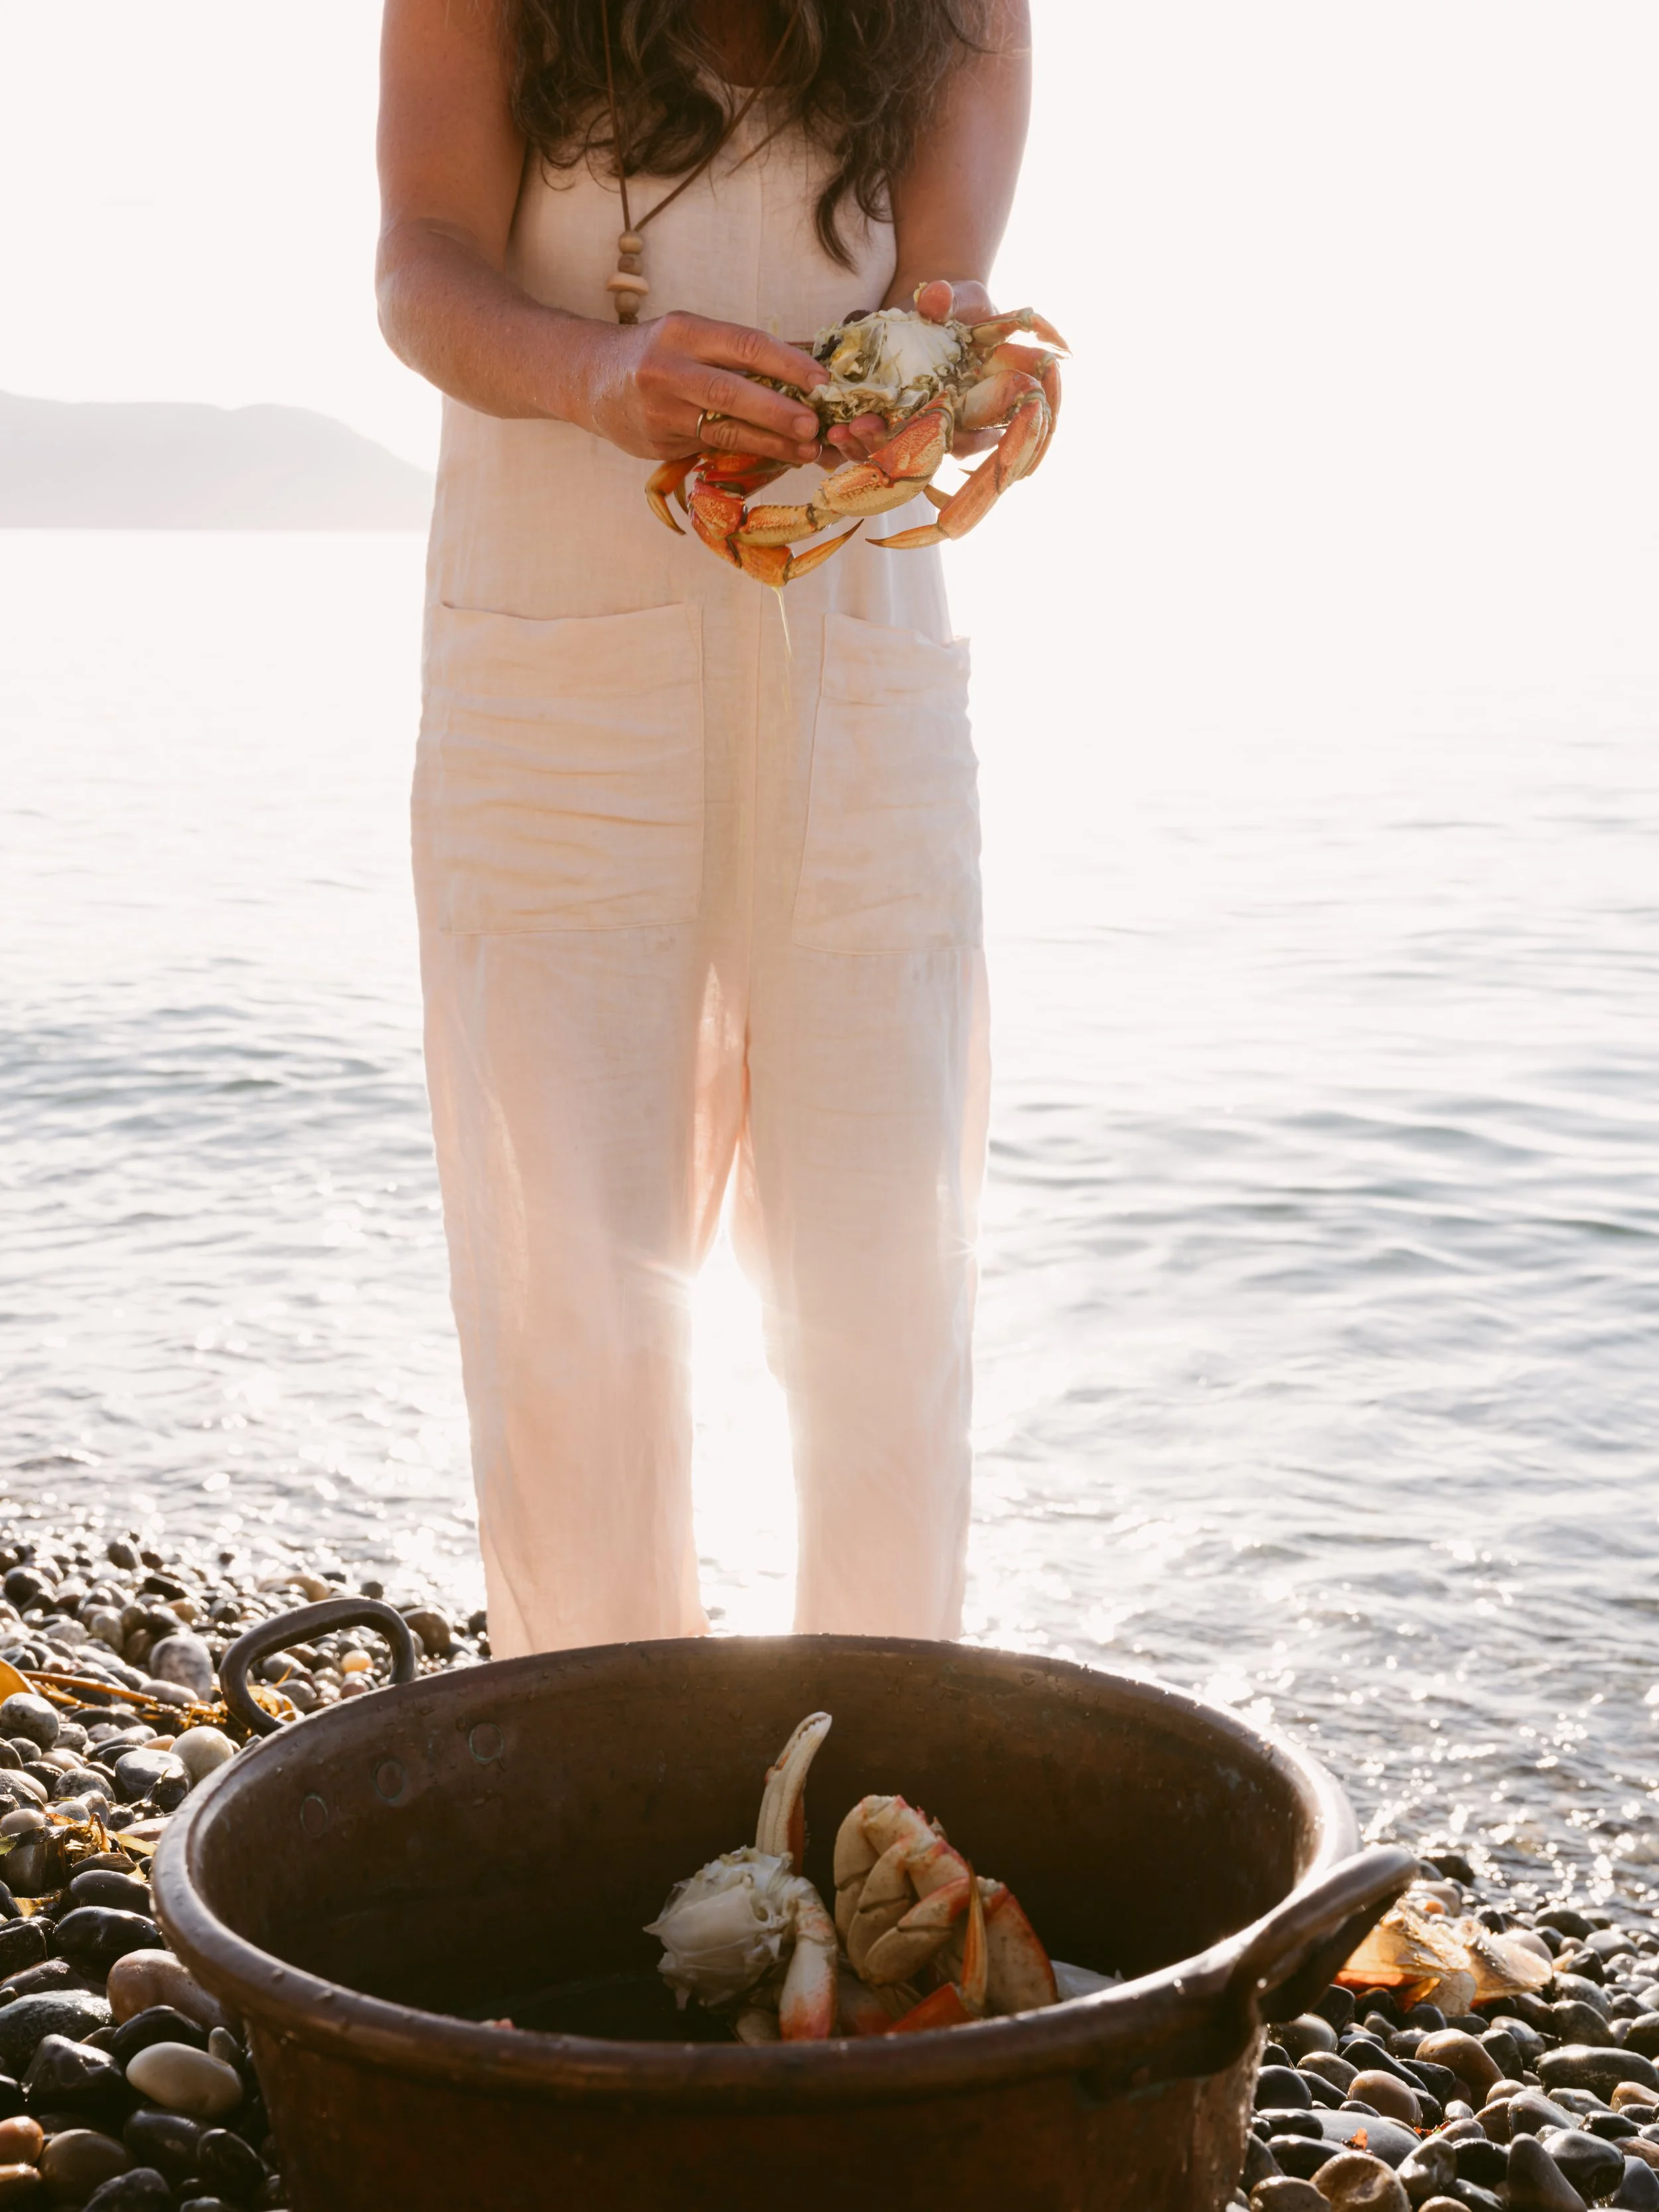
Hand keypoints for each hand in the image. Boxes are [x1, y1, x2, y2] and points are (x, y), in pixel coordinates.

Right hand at [583, 311, 827, 466]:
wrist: (592, 379)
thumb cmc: (657, 355)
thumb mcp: (690, 337)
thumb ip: (736, 352)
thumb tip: (804, 369)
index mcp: (684, 331)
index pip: (744, 344)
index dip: (787, 363)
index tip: (821, 381)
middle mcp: (668, 368)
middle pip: (732, 391)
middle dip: (778, 410)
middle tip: (814, 424)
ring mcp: (660, 409)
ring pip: (723, 428)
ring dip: (770, 441)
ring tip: (805, 449)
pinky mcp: (658, 442)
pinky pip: (710, 447)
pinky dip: (747, 451)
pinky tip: (776, 455)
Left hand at [821, 278, 1002, 465]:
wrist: (935, 311)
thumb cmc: (963, 308)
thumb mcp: (964, 300)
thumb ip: (952, 302)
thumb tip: (935, 296)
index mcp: (978, 407)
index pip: (973, 437)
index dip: (956, 440)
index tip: (928, 428)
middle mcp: (947, 427)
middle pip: (924, 452)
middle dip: (893, 445)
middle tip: (863, 427)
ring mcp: (916, 429)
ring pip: (892, 454)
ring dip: (865, 447)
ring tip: (839, 432)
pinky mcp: (890, 423)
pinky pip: (870, 442)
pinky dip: (851, 441)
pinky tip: (831, 431)